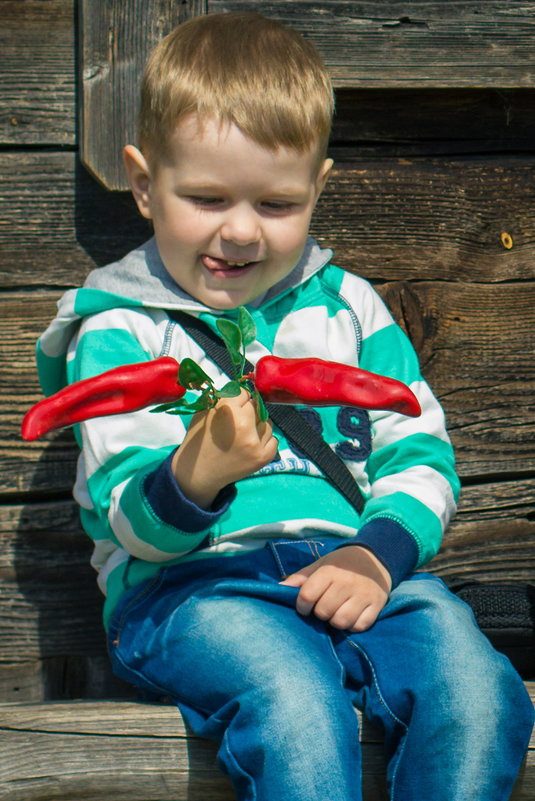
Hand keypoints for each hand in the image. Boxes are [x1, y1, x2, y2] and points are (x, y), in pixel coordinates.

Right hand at [172, 389, 277, 507]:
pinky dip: (264, 440)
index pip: (244, 393)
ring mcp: (255, 444)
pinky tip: (250, 444)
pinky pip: (273, 439)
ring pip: (267, 423)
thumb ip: (223, 397)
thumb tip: (242, 385)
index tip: (231, 407)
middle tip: (236, 423)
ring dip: (257, 425)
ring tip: (241, 435)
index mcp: (228, 411)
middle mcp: (244, 426)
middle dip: (247, 411)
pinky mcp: (263, 458)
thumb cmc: (200, 439)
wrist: (198, 472)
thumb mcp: (204, 411)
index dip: (236, 399)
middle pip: (256, 406)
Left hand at [280, 545, 391, 631]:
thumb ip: (300, 577)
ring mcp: (363, 594)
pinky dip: (353, 625)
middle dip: (319, 613)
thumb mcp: (320, 564)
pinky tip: (351, 616)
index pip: (306, 596)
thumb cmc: (341, 564)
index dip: (301, 606)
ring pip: (341, 622)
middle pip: (323, 611)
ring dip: (335, 622)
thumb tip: (278, 589)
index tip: (304, 606)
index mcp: (329, 571)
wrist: (376, 557)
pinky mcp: (376, 604)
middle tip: (323, 607)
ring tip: (336, 612)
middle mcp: (346, 583)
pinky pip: (360, 626)